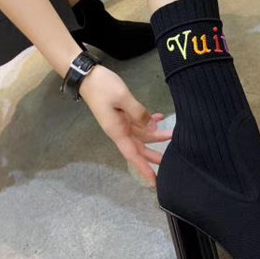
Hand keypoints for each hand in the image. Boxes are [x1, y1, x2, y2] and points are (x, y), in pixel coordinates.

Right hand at [78, 65, 172, 187]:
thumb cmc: (103, 87)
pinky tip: (159, 116)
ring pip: (141, 134)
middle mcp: (119, 130)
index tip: (154, 182)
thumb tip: (152, 126)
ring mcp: (120, 121)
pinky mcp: (121, 112)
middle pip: (139, 147)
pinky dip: (148, 120)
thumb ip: (139, 113)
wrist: (87, 76)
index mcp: (117, 131)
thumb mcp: (123, 98)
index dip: (144, 169)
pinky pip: (137, 121)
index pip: (133, 155)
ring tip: (171, 133)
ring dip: (155, 134)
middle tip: (172, 161)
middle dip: (154, 155)